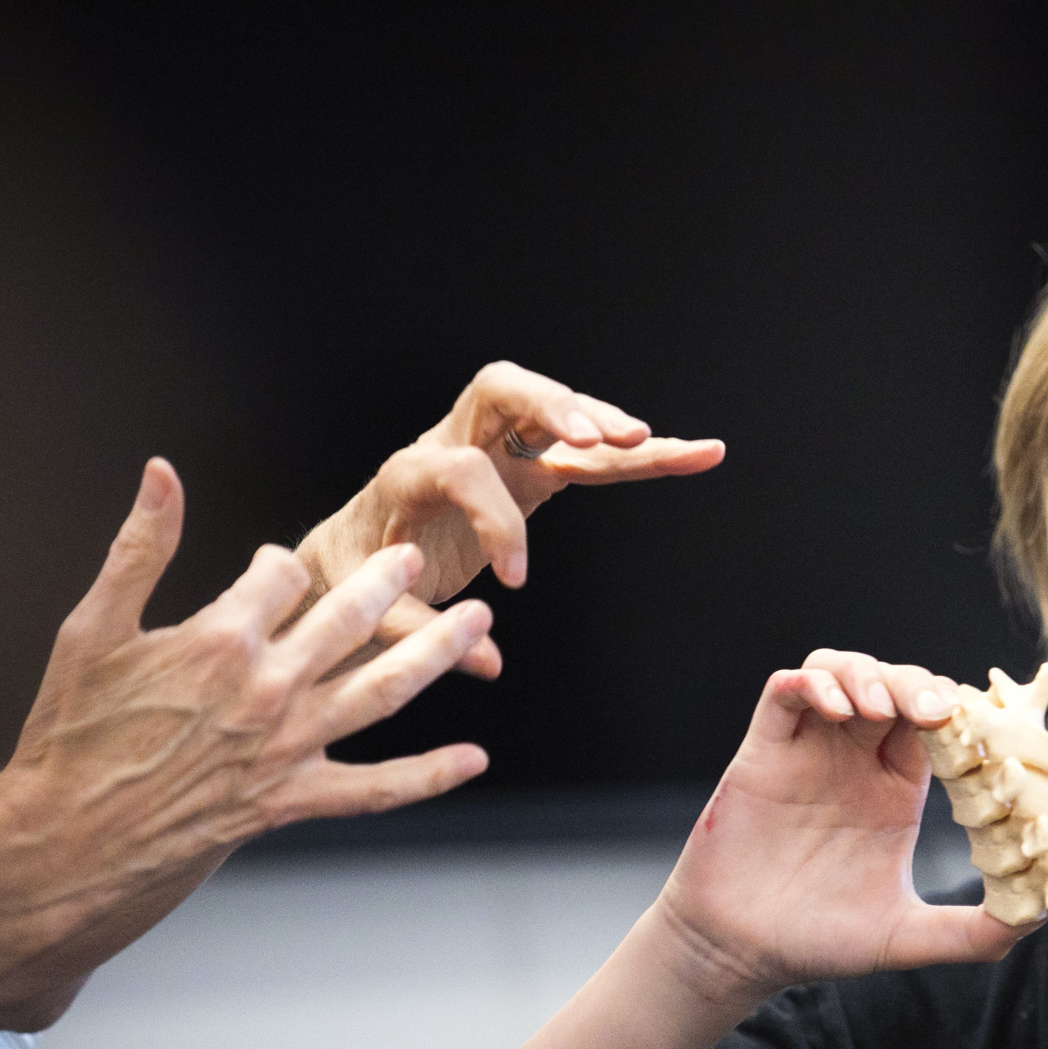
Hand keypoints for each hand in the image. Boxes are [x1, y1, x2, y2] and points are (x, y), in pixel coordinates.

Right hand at [0, 459, 494, 915]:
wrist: (71, 836)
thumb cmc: (74, 731)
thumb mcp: (92, 628)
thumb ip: (139, 548)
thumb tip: (162, 472)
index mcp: (220, 637)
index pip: (283, 574)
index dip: (280, 565)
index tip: (276, 568)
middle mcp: (267, 688)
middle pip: (350, 619)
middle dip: (387, 582)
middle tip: (414, 557)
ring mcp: (288, 745)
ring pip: (382, 691)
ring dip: (436, 652)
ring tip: (478, 622)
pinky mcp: (294, 798)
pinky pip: (376, 789)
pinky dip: (428, 776)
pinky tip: (473, 759)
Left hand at [297, 361, 725, 675]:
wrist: (353, 551)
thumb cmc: (358, 577)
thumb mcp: (372, 609)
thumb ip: (420, 633)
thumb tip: (486, 659)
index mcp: (411, 472)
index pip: (464, 472)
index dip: (496, 521)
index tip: (515, 580)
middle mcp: (453, 442)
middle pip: (502, 389)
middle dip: (553, 407)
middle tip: (596, 439)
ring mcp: (496, 449)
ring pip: (553, 410)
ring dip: (605, 422)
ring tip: (654, 443)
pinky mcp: (530, 467)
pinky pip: (588, 453)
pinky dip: (639, 454)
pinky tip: (694, 454)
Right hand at [653, 650, 1031, 1003]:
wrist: (742, 953)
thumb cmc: (822, 943)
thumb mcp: (910, 938)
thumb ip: (976, 931)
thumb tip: (1044, 918)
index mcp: (895, 789)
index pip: (937, 724)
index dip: (959, 714)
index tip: (979, 730)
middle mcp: (854, 760)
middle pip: (895, 685)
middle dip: (918, 685)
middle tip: (936, 712)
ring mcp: (808, 750)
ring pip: (841, 670)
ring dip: (867, 675)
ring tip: (881, 710)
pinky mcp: (763, 750)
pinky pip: (785, 690)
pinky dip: (812, 684)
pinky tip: (837, 711)